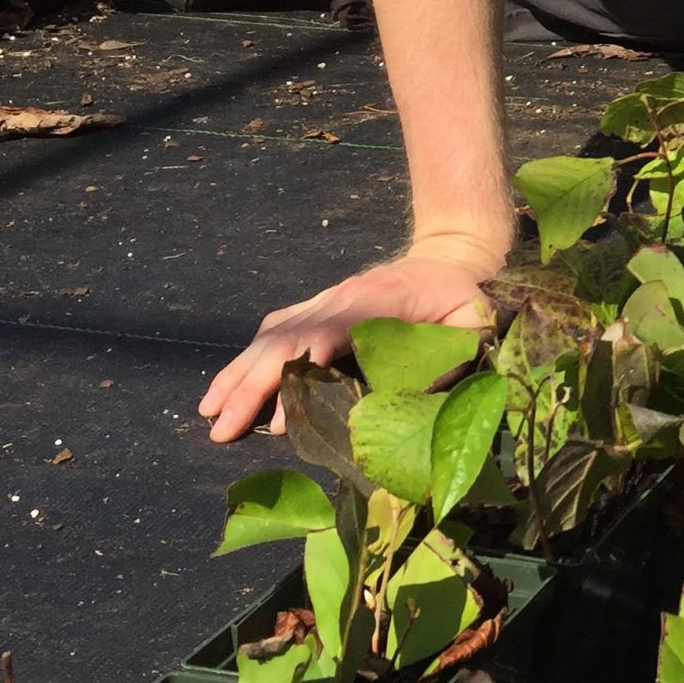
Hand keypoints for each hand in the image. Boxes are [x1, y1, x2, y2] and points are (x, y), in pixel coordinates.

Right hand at [199, 232, 502, 442]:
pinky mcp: (321, 307)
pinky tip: (230, 386)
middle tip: (220, 427)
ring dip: (238, 373)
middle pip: (285, 337)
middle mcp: (341, 297)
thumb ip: (451, 360)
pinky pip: (278, 329)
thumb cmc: (467, 296)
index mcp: (377, 301)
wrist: (454, 255)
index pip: (326, 333)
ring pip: (272, 334)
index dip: (298, 369)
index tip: (274, 412)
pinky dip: (250, 358)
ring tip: (210, 411)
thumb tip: (415, 405)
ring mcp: (327, 299)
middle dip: (250, 384)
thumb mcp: (474, 325)